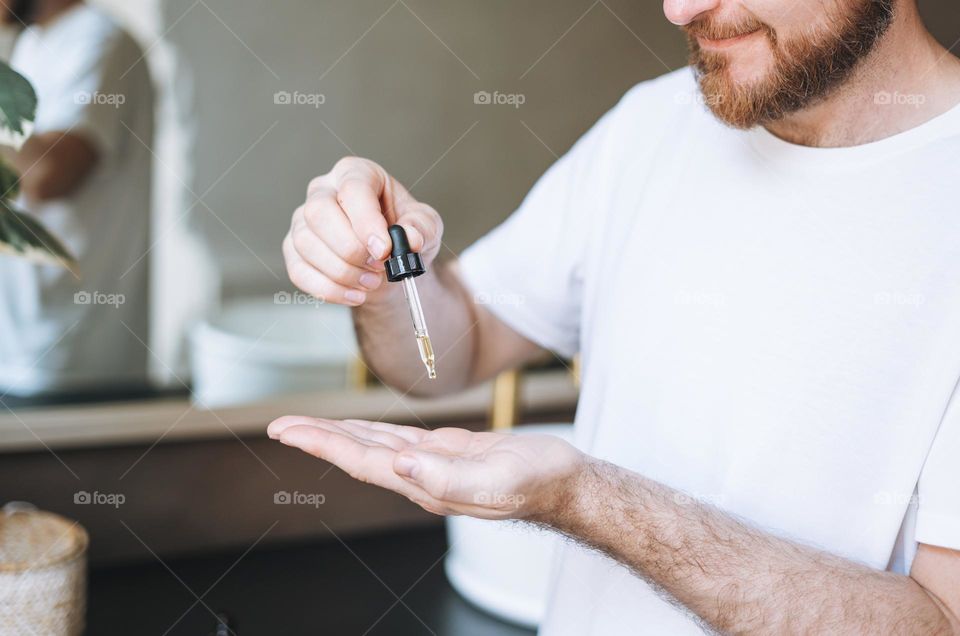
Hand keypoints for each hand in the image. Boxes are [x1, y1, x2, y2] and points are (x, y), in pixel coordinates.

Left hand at [267, 416, 584, 520]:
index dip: (322, 445)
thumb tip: (401, 464)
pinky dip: (374, 430)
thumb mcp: (496, 479)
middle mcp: (421, 476)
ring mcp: (432, 465)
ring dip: (339, 434)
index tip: (287, 432)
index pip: (361, 461)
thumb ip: (448, 475)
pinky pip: (399, 440)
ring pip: (374, 446)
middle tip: (280, 426)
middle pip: (358, 454)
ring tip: (307, 426)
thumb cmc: (538, 482)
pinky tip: (362, 427)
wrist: (564, 482)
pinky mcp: (447, 452)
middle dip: (317, 439)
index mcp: (426, 484)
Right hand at [283, 157, 443, 306]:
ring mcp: (302, 220)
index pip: (352, 189)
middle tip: (379, 267)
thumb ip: (422, 228)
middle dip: (350, 248)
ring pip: (306, 244)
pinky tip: (354, 295)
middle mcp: (323, 191)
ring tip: (372, 282)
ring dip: (342, 272)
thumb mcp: (425, 226)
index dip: (367, 222)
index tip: (384, 249)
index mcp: (356, 174)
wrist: (389, 264)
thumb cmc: (402, 234)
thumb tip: (410, 238)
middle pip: (318, 212)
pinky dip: (329, 290)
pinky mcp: (293, 251)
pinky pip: (299, 272)